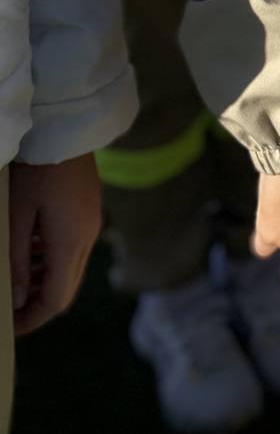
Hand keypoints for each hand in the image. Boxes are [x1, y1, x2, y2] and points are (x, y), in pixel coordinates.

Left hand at [10, 154, 100, 335]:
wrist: (65, 129)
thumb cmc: (34, 173)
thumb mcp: (17, 220)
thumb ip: (19, 263)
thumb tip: (17, 301)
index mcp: (71, 243)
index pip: (56, 300)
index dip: (32, 319)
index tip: (9, 329)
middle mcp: (88, 237)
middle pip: (68, 288)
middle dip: (39, 305)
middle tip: (10, 312)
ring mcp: (92, 222)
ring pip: (72, 269)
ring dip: (47, 283)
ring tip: (16, 284)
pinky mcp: (89, 210)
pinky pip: (74, 248)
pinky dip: (54, 261)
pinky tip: (32, 252)